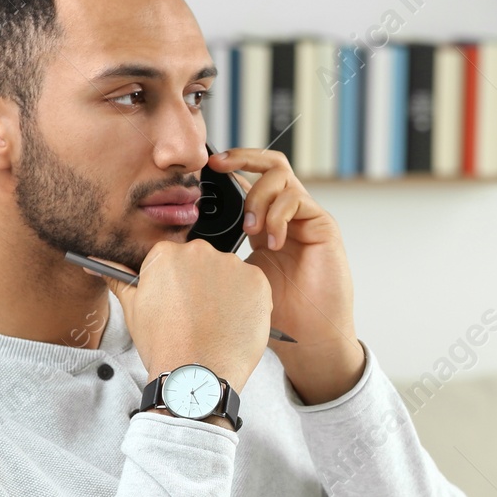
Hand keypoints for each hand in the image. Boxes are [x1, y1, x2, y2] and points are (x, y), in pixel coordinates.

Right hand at [98, 239, 270, 395]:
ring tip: (214, 324)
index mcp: (167, 253)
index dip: (175, 286)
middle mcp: (201, 251)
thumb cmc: (164, 345)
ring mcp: (232, 266)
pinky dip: (247, 303)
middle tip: (196, 317)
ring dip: (225, 294)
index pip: (172, 260)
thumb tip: (98, 265)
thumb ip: (119, 280)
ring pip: (229, 275)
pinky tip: (232, 324)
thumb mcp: (133, 310)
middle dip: (201, 286)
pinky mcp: (258, 283)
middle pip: (202, 264)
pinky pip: (253, 287)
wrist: (196, 375)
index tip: (176, 304)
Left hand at [208, 148, 365, 404]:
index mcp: (263, 224)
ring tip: (251, 228)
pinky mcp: (323, 225)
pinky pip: (297, 199)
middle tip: (218, 164)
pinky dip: (278, 215)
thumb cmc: (275, 314)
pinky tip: (272, 243)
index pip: (246, 182)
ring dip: (258, 196)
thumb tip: (173, 244)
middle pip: (268, 164)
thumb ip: (213, 256)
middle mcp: (285, 215)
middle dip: (241, 158)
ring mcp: (305, 218)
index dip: (226, 170)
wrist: (309, 338)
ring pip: (281, 175)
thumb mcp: (232, 280)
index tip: (201, 169)